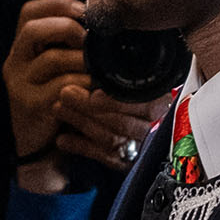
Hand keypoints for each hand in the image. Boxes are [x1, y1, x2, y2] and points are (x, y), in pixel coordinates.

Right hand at [2, 0, 89, 192]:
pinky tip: (96, 86)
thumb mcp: (56, 67)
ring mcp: (19, 84)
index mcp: (21, 47)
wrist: (39, 144)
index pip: (29, 11)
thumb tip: (100, 18)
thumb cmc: (55, 98)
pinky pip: (61, 86)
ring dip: (82, 58)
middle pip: (32, 29)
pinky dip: (83, 83)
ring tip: (100, 64)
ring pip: (51, 58)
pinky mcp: (31, 105)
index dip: (58, 4)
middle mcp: (14, 62)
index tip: (85, 10)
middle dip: (67, 27)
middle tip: (91, 37)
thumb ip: (67, 44)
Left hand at [52, 85, 172, 173]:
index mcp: (161, 103)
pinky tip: (62, 139)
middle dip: (89, 108)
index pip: (141, 104)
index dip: (114, 100)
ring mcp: (141, 148)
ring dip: (81, 122)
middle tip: (65, 93)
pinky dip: (80, 146)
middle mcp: (155, 128)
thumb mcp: (136, 83)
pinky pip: (102, 157)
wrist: (145, 131)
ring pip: (110, 138)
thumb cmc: (132, 96)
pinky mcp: (126, 164)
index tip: (94, 93)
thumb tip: (96, 55)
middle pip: (121, 121)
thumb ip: (121, 79)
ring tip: (58, 108)